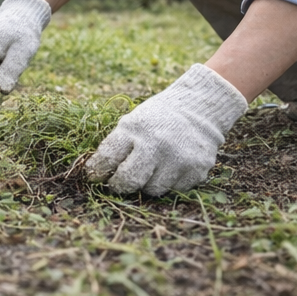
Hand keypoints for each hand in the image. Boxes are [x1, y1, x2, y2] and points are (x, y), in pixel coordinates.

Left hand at [84, 64, 246, 195]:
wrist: (201, 106)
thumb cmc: (160, 117)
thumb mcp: (135, 120)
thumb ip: (118, 145)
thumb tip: (96, 174)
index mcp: (136, 128)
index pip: (107, 159)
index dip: (97, 171)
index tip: (95, 175)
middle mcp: (157, 144)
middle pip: (128, 181)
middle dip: (120, 185)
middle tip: (121, 181)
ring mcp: (178, 158)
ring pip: (153, 189)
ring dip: (150, 182)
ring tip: (156, 165)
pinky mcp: (196, 170)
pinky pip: (175, 189)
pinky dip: (172, 181)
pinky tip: (175, 164)